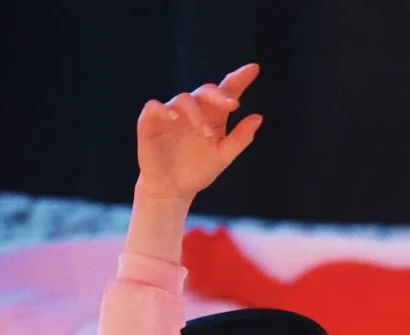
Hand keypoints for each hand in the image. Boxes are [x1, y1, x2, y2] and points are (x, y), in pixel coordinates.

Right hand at [136, 62, 262, 201]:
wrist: (172, 190)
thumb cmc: (198, 171)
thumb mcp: (223, 158)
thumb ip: (240, 139)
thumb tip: (258, 118)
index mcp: (213, 116)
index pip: (226, 91)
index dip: (239, 79)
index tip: (254, 69)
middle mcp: (193, 110)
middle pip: (206, 91)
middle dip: (219, 95)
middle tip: (233, 104)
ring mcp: (172, 113)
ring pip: (184, 100)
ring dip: (197, 114)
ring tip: (208, 133)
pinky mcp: (151, 121)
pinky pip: (154, 107)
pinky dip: (163, 109)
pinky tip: (174, 117)